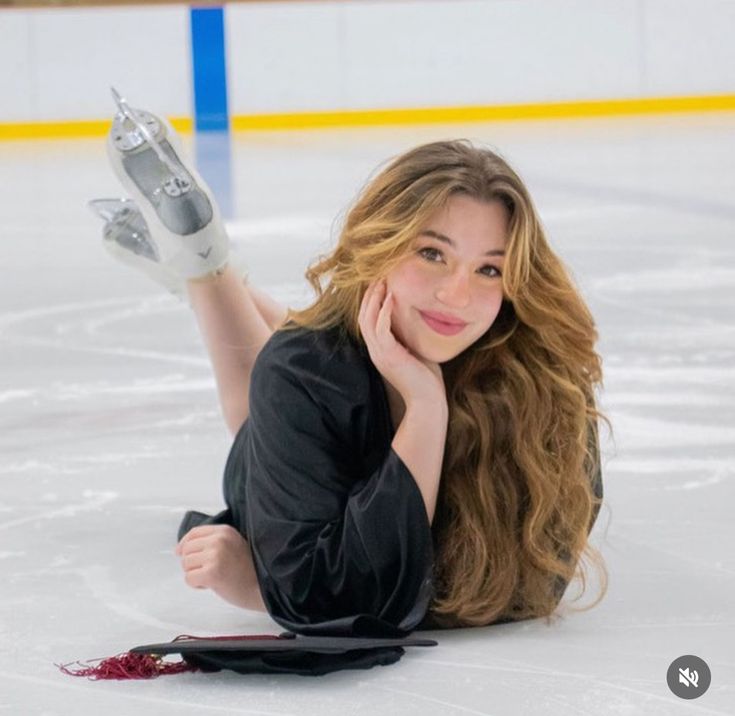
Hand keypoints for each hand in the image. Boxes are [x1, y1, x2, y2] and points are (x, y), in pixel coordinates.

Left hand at [175, 525, 265, 611]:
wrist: (260, 587)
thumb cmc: (246, 569)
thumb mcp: (232, 544)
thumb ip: (212, 541)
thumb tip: (181, 548)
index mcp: (224, 531)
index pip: (194, 532)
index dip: (184, 543)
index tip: (180, 552)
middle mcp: (219, 540)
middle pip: (187, 549)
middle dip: (191, 562)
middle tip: (207, 570)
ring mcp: (215, 556)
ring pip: (186, 564)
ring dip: (194, 574)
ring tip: (212, 577)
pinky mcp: (212, 573)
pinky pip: (189, 579)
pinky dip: (196, 585)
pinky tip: (211, 585)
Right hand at [358, 278, 446, 407]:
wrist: (427, 402)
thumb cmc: (426, 380)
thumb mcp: (416, 351)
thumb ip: (411, 336)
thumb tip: (420, 318)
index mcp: (380, 351)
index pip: (368, 322)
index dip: (371, 302)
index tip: (379, 284)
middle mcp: (376, 352)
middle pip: (363, 317)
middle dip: (369, 296)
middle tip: (377, 277)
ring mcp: (380, 354)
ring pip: (367, 320)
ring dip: (374, 299)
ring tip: (382, 282)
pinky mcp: (389, 356)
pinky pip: (381, 329)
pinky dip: (384, 311)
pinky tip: (391, 297)